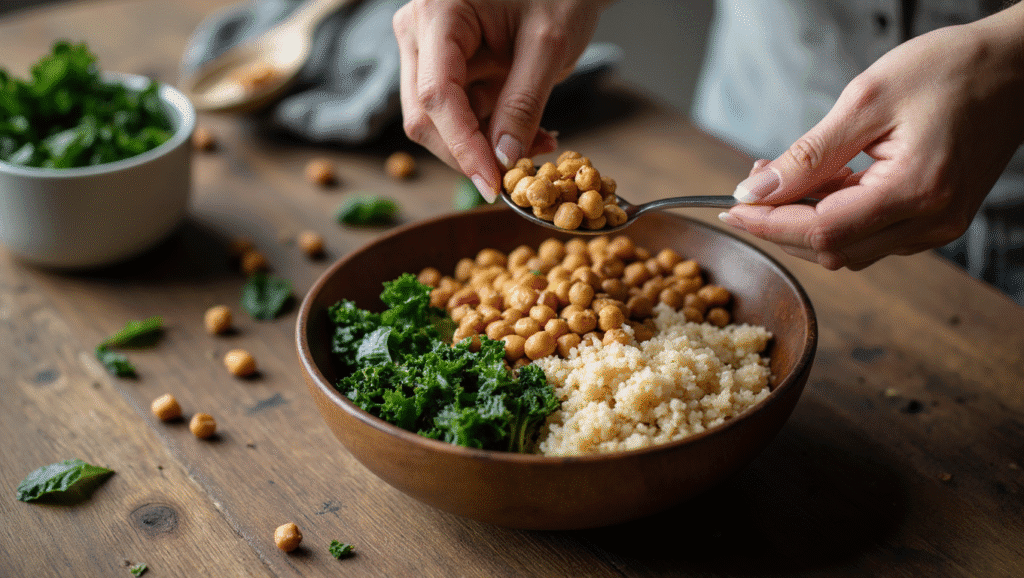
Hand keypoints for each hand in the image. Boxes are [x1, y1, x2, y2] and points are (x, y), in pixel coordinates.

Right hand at [392, 0, 609, 201]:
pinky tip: (529, 132)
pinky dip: (490, 134)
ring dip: (484, 146)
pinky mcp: (443, 70)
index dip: (462, 146)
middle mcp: (418, 33)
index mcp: (436, 14)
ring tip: (539, 142)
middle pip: (425, 116)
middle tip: (519, 173)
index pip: (437, 96)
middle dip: (470, 152)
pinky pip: (457, 116)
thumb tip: (502, 160)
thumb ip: (524, 104)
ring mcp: (426, 52)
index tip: (492, 184)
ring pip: (437, 123)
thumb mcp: (549, 46)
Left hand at [719, 4, 1023, 270]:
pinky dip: (834, 217)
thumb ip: (808, 155)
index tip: (730, 211)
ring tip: (783, 177)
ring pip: (848, 249)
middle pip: (831, 250)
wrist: (1016, 67)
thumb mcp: (866, 100)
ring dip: (805, 222)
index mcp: (916, 191)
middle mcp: (931, 221)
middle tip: (752, 187)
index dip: (769, 225)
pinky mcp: (936, 219)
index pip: (821, 231)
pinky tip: (821, 183)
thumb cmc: (950, 70)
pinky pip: (871, 235)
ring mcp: (937, 226)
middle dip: (781, 224)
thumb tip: (757, 191)